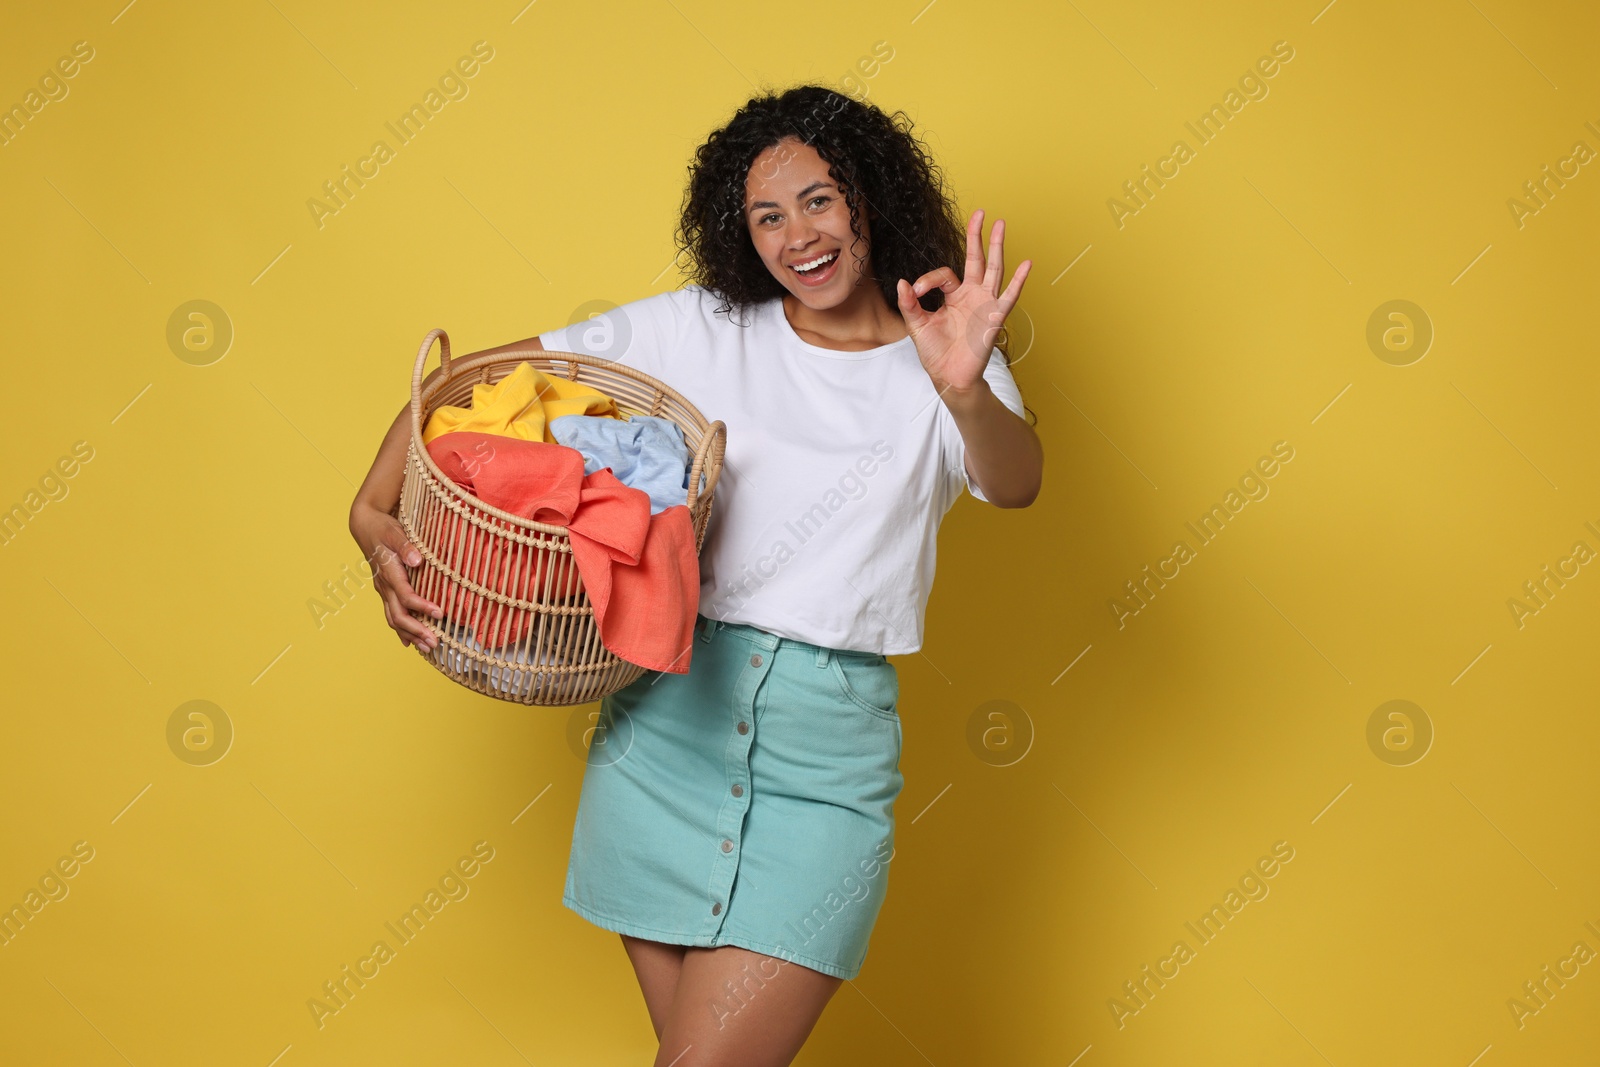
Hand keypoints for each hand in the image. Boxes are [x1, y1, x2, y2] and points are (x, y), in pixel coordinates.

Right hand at [349, 502, 441, 650]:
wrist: (365, 526)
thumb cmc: (383, 528)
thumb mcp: (395, 532)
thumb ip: (406, 546)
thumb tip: (417, 560)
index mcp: (389, 572)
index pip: (406, 596)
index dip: (422, 607)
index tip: (440, 614)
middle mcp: (384, 585)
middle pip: (398, 615)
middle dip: (417, 630)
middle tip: (435, 643)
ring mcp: (383, 590)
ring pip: (394, 618)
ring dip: (410, 634)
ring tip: (427, 648)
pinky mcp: (385, 591)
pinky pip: (391, 614)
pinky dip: (401, 630)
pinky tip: (410, 642)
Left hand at [895, 208, 1030, 395]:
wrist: (948, 376)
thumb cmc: (936, 352)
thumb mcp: (917, 325)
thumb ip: (910, 304)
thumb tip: (902, 283)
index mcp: (953, 296)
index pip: (944, 274)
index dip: (928, 280)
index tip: (915, 292)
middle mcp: (971, 296)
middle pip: (976, 259)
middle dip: (977, 236)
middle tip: (981, 213)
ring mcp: (985, 304)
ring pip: (993, 270)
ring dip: (997, 247)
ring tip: (1001, 224)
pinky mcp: (994, 318)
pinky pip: (1008, 297)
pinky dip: (1018, 282)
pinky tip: (1026, 264)